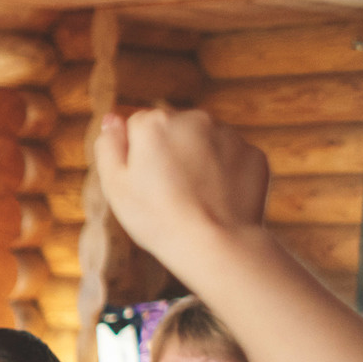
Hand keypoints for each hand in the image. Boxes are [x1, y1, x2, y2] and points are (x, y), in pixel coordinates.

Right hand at [94, 108, 270, 265]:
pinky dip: (223, 172)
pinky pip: (230, 157)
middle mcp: (194, 118)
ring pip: (204, 141)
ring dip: (197, 159)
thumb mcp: (115, 185)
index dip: (136, 153)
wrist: (215, 243)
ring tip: (192, 196)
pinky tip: (214, 197)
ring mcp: (228, 135)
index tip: (141, 179)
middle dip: (169, 151)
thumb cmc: (158, 217)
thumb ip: (109, 146)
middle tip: (166, 190)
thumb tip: (112, 120)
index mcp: (155, 123)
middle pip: (174, 128)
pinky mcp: (253, 153)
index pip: (138, 125)